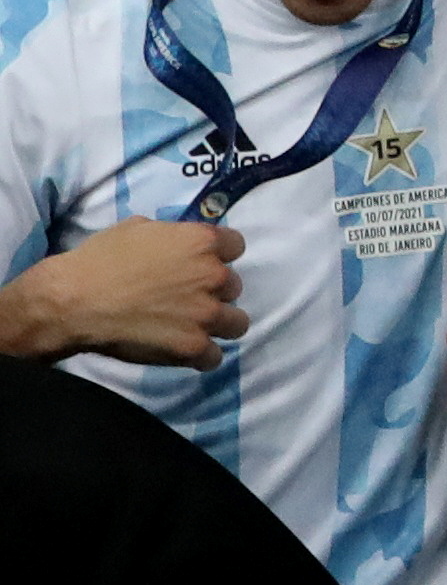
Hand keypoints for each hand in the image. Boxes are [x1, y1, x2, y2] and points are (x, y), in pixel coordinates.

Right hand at [0, 219, 244, 367]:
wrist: (72, 301)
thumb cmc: (99, 260)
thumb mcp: (138, 228)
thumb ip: (170, 234)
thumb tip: (176, 240)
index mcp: (202, 242)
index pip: (236, 246)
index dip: (219, 256)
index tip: (202, 265)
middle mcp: (213, 275)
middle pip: (233, 286)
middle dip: (213, 291)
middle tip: (186, 299)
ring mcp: (206, 313)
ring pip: (236, 322)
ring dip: (218, 324)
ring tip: (194, 328)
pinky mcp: (192, 346)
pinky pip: (214, 356)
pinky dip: (201, 356)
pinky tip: (183, 351)